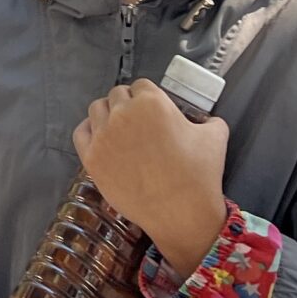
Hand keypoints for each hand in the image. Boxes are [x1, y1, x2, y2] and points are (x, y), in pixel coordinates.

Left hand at [73, 81, 228, 274]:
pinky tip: (100, 139)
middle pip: (117, 95)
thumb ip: (208, 120)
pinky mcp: (91, 157)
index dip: (147, 98)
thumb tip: (204, 120)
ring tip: (119, 130)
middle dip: (128, 105)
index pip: (141, 86)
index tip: (152, 112)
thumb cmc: (199, 173)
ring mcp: (103, 135)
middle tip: (138, 124)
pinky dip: (89, 131)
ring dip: (107, 114)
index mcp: (151, 101)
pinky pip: (81, 132)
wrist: (180, 212)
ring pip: (97, 110)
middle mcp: (122, 112)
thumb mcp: (215, 137)